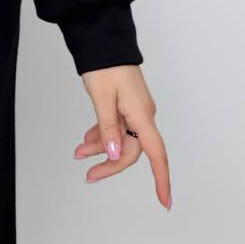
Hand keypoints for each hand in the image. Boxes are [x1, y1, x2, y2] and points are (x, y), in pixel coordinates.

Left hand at [74, 63, 170, 208]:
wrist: (104, 41)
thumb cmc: (105, 66)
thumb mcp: (102, 99)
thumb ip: (108, 129)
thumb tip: (116, 155)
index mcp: (142, 115)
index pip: (157, 154)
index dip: (162, 180)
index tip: (165, 202)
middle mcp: (143, 115)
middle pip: (132, 150)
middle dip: (110, 163)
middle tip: (88, 174)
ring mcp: (135, 110)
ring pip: (121, 139)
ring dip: (102, 148)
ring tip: (79, 153)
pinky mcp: (126, 104)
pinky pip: (117, 127)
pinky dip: (102, 134)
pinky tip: (87, 140)